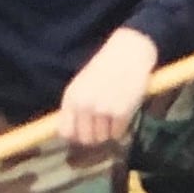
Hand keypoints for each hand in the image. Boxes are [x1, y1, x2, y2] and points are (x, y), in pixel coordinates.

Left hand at [57, 29, 158, 146]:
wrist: (128, 53)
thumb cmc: (105, 68)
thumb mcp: (82, 84)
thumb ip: (76, 107)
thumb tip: (73, 136)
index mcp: (71, 97)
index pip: (65, 131)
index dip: (75, 136)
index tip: (84, 132)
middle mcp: (84, 105)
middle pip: (85, 139)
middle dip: (94, 136)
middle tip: (103, 126)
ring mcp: (102, 110)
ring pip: (102, 138)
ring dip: (108, 132)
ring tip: (113, 115)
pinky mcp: (120, 113)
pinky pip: (118, 134)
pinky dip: (121, 129)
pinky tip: (123, 113)